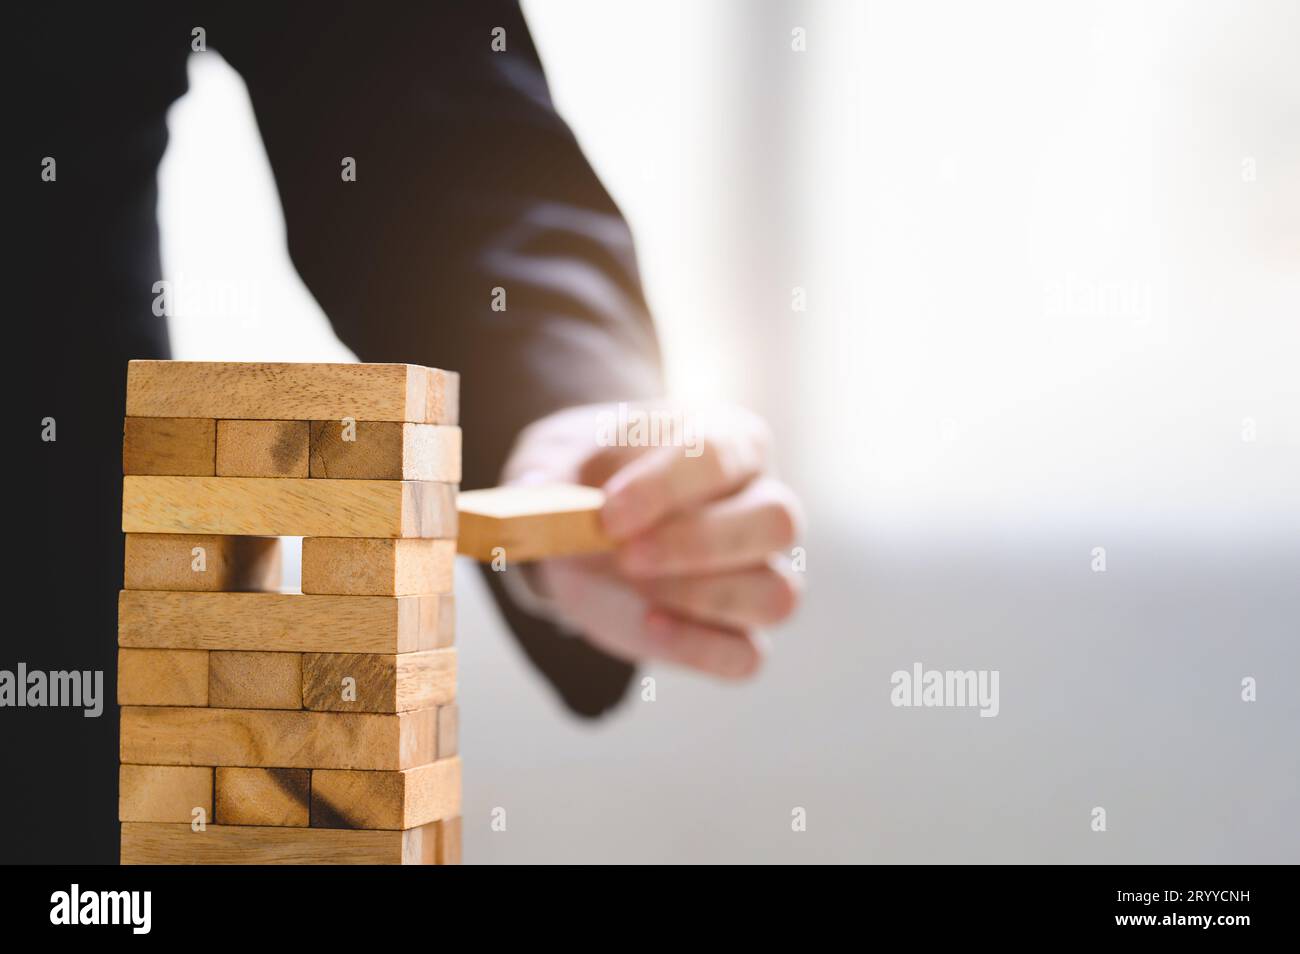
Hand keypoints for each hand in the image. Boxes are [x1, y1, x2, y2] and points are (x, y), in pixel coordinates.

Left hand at [502, 403, 803, 678]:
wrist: (582, 521)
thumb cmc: (589, 476)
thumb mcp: (560, 458)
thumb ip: (549, 473)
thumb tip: (537, 495)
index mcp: (731, 441)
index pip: (722, 455)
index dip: (667, 487)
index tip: (608, 514)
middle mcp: (762, 503)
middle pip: (778, 523)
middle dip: (698, 543)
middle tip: (625, 555)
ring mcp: (760, 572)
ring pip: (776, 596)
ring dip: (702, 598)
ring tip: (635, 586)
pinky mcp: (735, 632)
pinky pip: (746, 657)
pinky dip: (699, 649)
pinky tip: (649, 624)